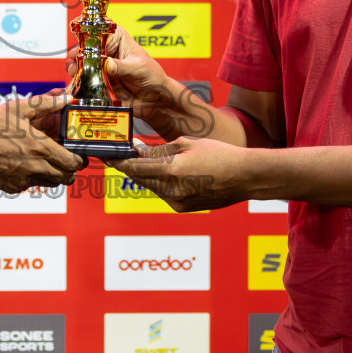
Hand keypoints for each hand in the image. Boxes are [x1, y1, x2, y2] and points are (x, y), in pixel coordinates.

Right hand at [0, 92, 87, 193]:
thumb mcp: (17, 108)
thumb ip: (46, 103)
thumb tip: (66, 98)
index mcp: (41, 149)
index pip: (73, 164)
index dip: (79, 160)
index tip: (76, 153)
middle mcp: (35, 168)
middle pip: (66, 178)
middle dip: (70, 170)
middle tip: (65, 159)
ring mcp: (23, 180)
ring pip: (50, 184)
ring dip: (53, 174)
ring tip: (45, 160)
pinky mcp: (11, 187)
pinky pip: (30, 186)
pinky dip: (32, 178)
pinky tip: (23, 164)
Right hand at [66, 28, 192, 133]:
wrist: (155, 99)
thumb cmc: (152, 77)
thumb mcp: (138, 69)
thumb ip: (121, 67)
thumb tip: (107, 63)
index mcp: (117, 38)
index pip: (97, 32)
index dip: (86, 39)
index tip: (80, 49)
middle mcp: (106, 50)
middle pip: (85, 48)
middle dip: (77, 56)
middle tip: (74, 65)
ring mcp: (100, 65)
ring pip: (82, 64)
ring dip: (76, 69)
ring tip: (74, 74)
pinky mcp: (98, 80)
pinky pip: (85, 79)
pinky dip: (80, 82)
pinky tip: (78, 85)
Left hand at [107, 136, 249, 211]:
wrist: (245, 177)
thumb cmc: (219, 154)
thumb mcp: (186, 144)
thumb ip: (159, 150)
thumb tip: (137, 150)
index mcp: (172, 171)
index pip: (134, 168)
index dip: (117, 161)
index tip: (107, 155)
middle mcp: (172, 190)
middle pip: (139, 178)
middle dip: (131, 166)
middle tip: (123, 154)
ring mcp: (177, 202)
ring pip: (151, 186)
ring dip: (147, 174)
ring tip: (151, 160)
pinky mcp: (183, 208)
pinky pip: (164, 194)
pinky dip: (162, 183)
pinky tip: (171, 173)